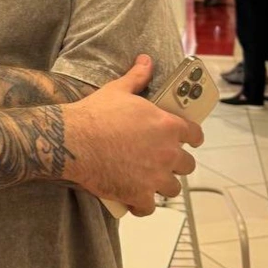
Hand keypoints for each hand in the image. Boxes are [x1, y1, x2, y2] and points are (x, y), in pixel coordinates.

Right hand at [64, 55, 202, 216]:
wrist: (73, 139)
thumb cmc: (95, 114)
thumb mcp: (118, 90)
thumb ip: (137, 76)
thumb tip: (146, 60)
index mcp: (167, 126)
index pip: (194, 135)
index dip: (192, 138)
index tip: (189, 140)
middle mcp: (167, 153)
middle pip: (187, 166)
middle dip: (176, 164)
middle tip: (160, 160)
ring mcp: (155, 177)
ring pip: (172, 188)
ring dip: (162, 185)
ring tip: (148, 180)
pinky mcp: (139, 195)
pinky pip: (150, 208)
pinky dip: (143, 205)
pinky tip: (134, 200)